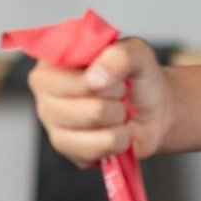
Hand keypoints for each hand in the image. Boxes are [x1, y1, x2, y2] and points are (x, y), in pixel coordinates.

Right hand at [29, 37, 168, 166]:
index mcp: (54, 60)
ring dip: (118, 117)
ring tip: (117, 111)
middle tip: (119, 93)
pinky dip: (118, 139)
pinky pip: (97, 147)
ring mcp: (50, 120)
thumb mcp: (138, 53)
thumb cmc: (138, 79)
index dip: (101, 74)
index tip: (112, 73)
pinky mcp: (65, 147)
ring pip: (94, 121)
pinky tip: (115, 130)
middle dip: (115, 97)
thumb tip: (95, 80)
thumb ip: (119, 55)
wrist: (156, 111)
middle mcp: (45, 89)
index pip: (68, 69)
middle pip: (86, 98)